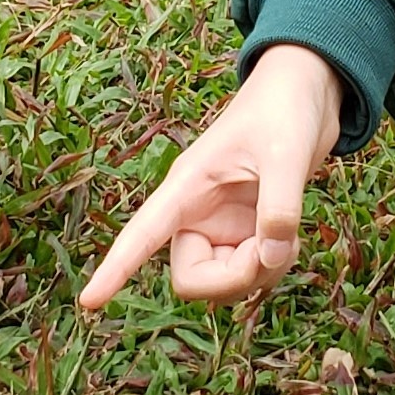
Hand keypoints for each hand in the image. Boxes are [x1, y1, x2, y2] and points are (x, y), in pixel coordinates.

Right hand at [79, 46, 342, 309]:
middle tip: (272, 252)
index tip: (88, 302)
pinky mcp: (246, 234)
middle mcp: (197, 214)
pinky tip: (290, 239)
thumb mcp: (287, 153)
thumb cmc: (283, 109)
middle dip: (234, 279)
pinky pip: (250, 275)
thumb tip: (270, 258)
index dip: (116, 269)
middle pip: (192, 279)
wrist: (306, 92)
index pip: (141, 234)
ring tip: (289, 237)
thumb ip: (280, 206)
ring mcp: (222, 228)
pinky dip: (273, 268)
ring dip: (260, 274)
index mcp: (187, 188)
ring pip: (224, 284)